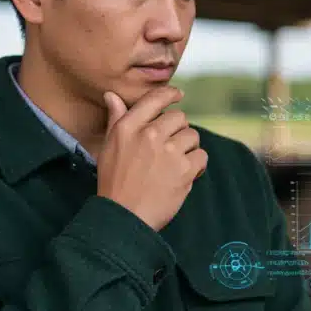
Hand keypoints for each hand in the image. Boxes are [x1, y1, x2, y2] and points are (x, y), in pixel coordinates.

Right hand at [97, 86, 207, 230]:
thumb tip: (112, 95)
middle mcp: (149, 134)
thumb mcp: (108, 147)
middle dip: (178, 131)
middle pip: (179, 118)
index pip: (155, 99)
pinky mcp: (184, 169)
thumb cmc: (114, 182)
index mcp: (128, 126)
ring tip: (175, 165)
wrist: (123, 216)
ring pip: (193, 136)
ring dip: (188, 149)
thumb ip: (115, 119)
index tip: (178, 95)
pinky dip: (197, 166)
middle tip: (170, 149)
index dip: (171, 94)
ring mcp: (169, 151)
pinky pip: (201, 156)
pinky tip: (184, 176)